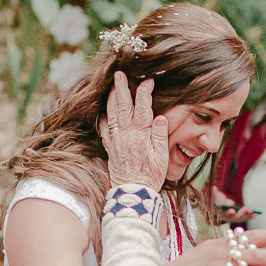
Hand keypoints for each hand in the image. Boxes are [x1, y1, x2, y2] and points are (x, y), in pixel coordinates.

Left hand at [100, 71, 168, 189]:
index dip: (145, 92)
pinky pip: (104, 128)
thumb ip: (160, 135)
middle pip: (123, 106)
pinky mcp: (110, 146)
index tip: (148, 81)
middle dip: (122, 88)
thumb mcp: (161, 157)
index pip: (143, 108)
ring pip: (112, 114)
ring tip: (113, 86)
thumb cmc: (150, 175)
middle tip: (120, 74)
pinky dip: (104, 116)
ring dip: (113, 98)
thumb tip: (160, 117)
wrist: (133, 191)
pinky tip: (104, 109)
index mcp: (141, 135)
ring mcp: (116, 140)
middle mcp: (126, 134)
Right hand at [214, 190, 258, 225]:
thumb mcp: (214, 195)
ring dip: (247, 216)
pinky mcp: (237, 219)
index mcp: (218, 213)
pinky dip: (250, 217)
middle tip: (248, 210)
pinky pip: (244, 219)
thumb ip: (214, 193)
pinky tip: (256, 214)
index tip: (232, 210)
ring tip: (253, 212)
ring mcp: (231, 219)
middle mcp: (225, 218)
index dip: (227, 212)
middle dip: (241, 214)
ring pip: (239, 219)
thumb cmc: (216, 199)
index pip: (223, 213)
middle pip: (233, 217)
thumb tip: (213, 188)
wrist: (217, 206)